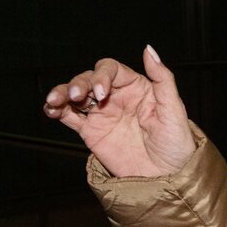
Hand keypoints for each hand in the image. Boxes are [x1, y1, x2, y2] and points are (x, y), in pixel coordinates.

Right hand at [43, 45, 196, 177]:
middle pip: (89, 79)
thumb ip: (162, 78)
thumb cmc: (175, 143)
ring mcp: (102, 114)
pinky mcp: (91, 132)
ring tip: (55, 101)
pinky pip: (69, 117)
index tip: (101, 92)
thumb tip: (149, 49)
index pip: (111, 70)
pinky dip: (57, 110)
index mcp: (137, 87)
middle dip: (79, 83)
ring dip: (62, 93)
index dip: (101, 75)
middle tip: (77, 96)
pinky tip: (51, 109)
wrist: (167, 177)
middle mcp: (117, 97)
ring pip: (75, 96)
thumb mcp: (174, 109)